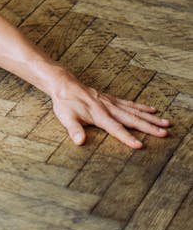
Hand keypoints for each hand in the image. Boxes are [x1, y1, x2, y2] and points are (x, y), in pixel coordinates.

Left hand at [51, 76, 170, 147]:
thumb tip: (79, 141)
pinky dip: (142, 107)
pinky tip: (152, 109)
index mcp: (99, 115)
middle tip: (164, 133)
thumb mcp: (66, 117)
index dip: (126, 138)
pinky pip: (130, 104)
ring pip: (134, 111)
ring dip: (150, 117)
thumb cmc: (65, 103)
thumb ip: (74, 129)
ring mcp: (111, 102)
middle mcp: (108, 108)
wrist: (64, 84)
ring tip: (165, 122)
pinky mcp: (111, 99)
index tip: (139, 145)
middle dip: (149, 127)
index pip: (115, 128)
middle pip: (132, 119)